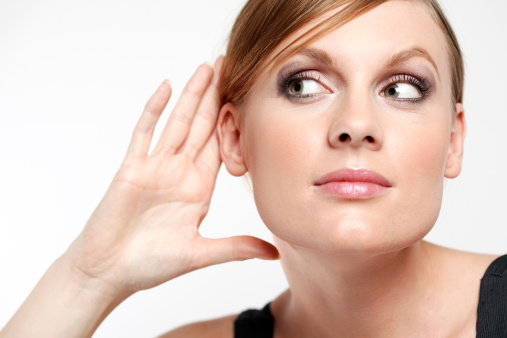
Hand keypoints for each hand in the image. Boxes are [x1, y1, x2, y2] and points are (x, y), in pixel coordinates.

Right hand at [64, 57, 278, 294]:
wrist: (108, 272)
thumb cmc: (150, 265)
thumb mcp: (199, 253)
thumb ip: (236, 247)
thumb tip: (275, 252)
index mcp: (198, 189)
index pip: (221, 146)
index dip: (235, 121)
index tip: (250, 97)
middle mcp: (180, 172)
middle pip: (202, 126)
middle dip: (216, 96)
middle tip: (232, 66)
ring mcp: (155, 166)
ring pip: (177, 122)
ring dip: (191, 95)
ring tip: (207, 68)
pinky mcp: (132, 167)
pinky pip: (144, 132)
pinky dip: (154, 110)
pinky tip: (167, 87)